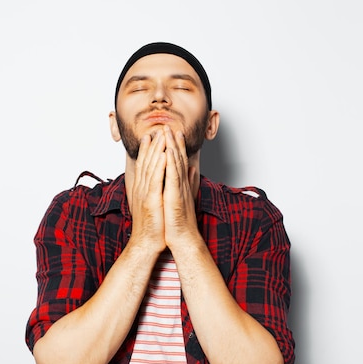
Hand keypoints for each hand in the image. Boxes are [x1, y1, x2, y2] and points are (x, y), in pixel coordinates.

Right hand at [128, 130, 166, 253]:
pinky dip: (159, 166)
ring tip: (162, 135)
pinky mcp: (150, 200)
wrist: (147, 243)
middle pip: (147, 162)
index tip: (153, 136)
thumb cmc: (154, 226)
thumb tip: (165, 182)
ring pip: (151, 167)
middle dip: (153, 144)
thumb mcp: (156, 204)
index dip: (150, 149)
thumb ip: (159, 191)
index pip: (147, 165)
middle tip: (158, 128)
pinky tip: (163, 154)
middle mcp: (141, 188)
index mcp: (144, 188)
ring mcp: (145, 193)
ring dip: (156, 150)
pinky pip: (156, 180)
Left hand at [163, 126, 200, 249]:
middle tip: (170, 125)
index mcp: (180, 184)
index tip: (174, 132)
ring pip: (176, 164)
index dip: (177, 146)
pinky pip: (173, 177)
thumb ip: (188, 183)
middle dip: (174, 141)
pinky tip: (169, 152)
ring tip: (170, 132)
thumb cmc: (180, 221)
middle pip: (178, 159)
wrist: (183, 238)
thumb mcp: (183, 198)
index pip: (178, 162)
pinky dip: (172, 164)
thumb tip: (192, 170)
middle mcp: (181, 184)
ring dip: (173, 147)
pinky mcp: (175, 196)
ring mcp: (179, 189)